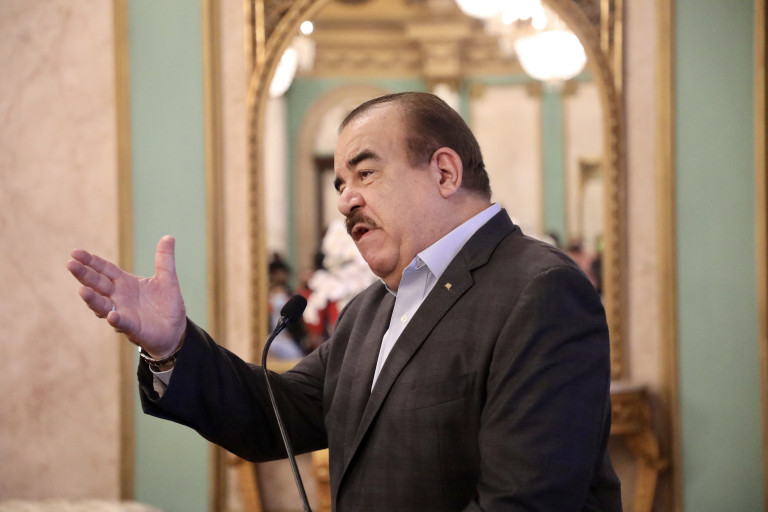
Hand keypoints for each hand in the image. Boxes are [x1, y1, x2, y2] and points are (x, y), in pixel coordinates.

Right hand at [67, 235, 186, 357]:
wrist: (175, 329)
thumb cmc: (166, 304)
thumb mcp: (167, 279)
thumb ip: (164, 260)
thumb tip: (169, 237)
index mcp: (125, 283)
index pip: (104, 270)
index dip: (91, 261)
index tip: (76, 252)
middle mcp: (119, 297)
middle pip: (98, 284)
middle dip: (84, 275)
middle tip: (70, 264)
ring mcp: (123, 313)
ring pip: (103, 305)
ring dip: (92, 299)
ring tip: (82, 290)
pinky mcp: (132, 328)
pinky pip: (122, 323)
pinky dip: (116, 319)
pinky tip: (112, 316)